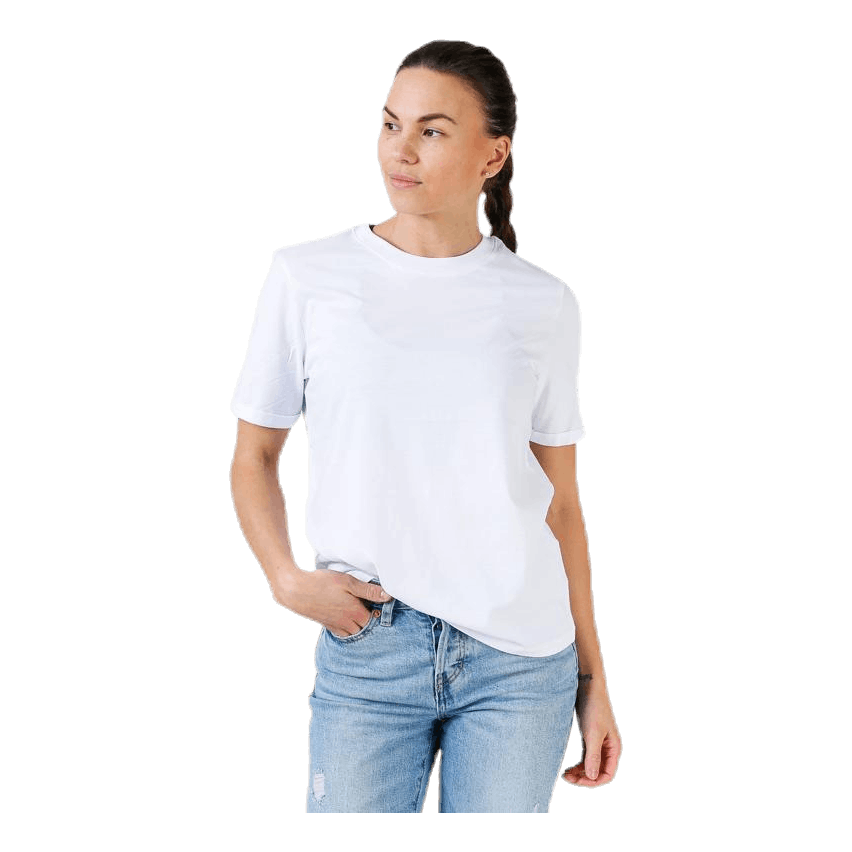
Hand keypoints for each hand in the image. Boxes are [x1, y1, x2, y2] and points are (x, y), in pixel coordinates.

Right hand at [274, 568, 391, 637]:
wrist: (295, 591)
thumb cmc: (322, 583)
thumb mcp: (348, 582)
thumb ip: (368, 591)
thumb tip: (388, 596)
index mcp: (355, 612)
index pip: (374, 619)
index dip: (380, 613)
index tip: (381, 605)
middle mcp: (346, 622)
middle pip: (365, 628)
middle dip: (371, 622)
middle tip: (374, 610)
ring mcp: (335, 625)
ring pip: (353, 633)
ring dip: (360, 628)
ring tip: (362, 616)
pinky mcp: (326, 624)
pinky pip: (341, 633)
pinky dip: (348, 630)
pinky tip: (348, 622)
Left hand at [562, 685, 620, 787]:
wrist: (587, 685)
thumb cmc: (593, 707)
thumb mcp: (592, 733)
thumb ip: (593, 756)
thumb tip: (593, 778)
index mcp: (614, 748)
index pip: (607, 774)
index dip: (593, 781)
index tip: (577, 781)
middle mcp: (608, 747)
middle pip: (598, 771)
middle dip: (584, 778)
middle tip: (566, 778)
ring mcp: (598, 742)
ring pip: (591, 765)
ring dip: (579, 772)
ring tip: (564, 774)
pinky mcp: (589, 736)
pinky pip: (585, 756)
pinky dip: (577, 763)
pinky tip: (566, 767)